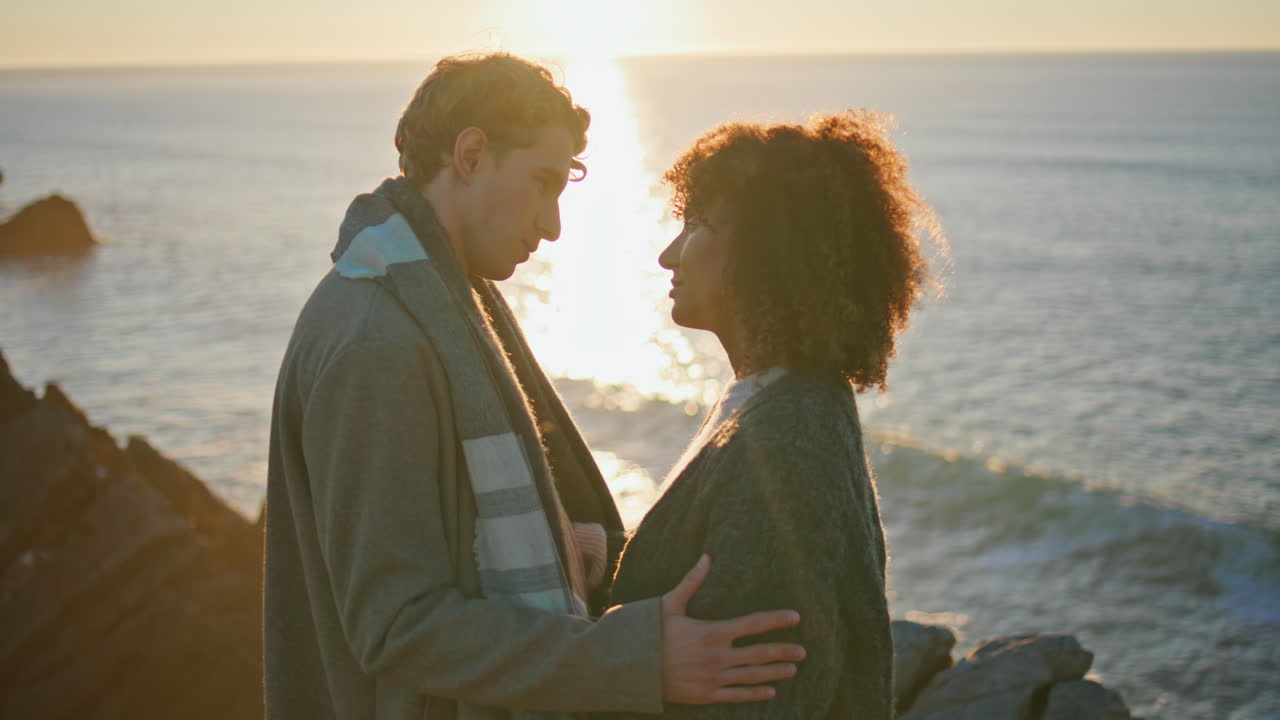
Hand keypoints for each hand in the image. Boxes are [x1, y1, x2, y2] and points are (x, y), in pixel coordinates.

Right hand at [660, 554, 804, 703]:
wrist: (629, 667)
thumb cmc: (648, 632)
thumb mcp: (669, 604)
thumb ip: (692, 582)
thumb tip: (706, 556)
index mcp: (711, 632)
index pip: (752, 624)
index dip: (776, 620)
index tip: (795, 617)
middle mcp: (716, 657)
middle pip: (759, 654)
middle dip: (783, 651)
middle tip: (803, 652)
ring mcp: (712, 678)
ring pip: (752, 677)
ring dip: (775, 673)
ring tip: (792, 669)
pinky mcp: (705, 695)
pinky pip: (736, 696)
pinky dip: (755, 694)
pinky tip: (770, 692)